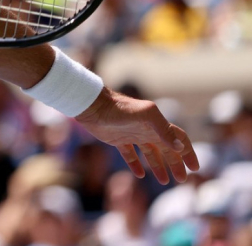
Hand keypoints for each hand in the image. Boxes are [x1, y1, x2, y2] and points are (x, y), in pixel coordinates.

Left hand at [75, 87, 199, 183]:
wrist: (92, 106)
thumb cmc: (119, 109)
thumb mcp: (145, 116)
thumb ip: (163, 130)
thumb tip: (180, 147)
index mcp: (157, 123)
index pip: (178, 138)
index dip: (188, 152)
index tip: (194, 168)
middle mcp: (147, 129)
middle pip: (166, 149)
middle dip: (176, 164)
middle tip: (181, 180)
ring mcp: (132, 134)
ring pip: (150, 153)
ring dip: (159, 167)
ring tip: (164, 181)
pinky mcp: (118, 139)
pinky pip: (130, 155)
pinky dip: (136, 165)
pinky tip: (140, 174)